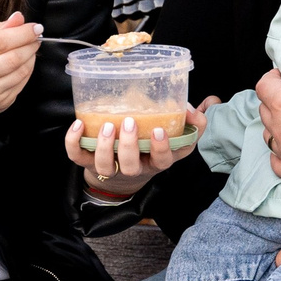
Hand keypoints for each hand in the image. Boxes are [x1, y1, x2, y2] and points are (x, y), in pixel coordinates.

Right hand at [0, 13, 40, 141]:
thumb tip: (19, 18)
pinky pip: (21, 83)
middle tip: (36, 37)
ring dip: (31, 57)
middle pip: (12, 58)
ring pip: (19, 71)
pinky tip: (25, 62)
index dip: (22, 33)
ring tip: (31, 48)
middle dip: (30, 45)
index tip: (35, 27)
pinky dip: (28, 70)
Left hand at [64, 95, 210, 196]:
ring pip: (105, 166)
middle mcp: (134, 168)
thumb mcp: (175, 136)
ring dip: (105, 147)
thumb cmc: (151, 147)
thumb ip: (191, 121)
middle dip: (130, 145)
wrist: (121, 176)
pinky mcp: (89, 163)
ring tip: (107, 125)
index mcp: (156, 161)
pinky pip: (78, 157)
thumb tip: (207, 104)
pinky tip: (78, 125)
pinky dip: (74, 142)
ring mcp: (110, 167)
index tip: (159, 130)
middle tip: (129, 122)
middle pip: (132, 166)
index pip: (164, 161)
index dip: (162, 148)